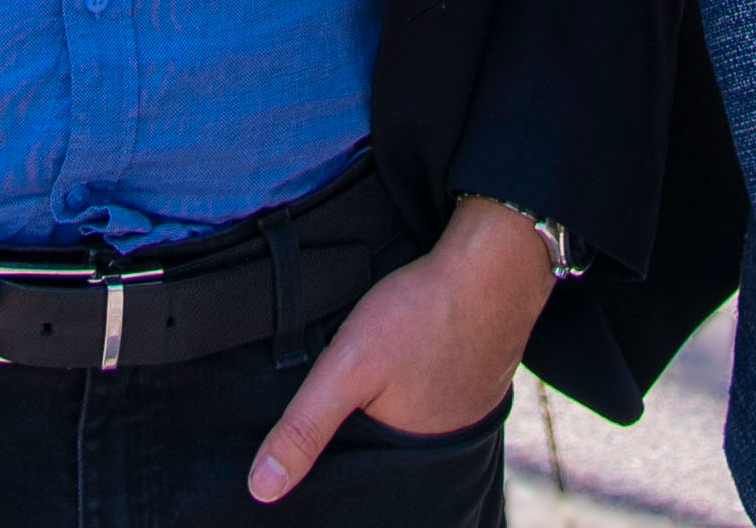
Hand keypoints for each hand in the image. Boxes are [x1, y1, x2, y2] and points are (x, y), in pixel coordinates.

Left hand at [248, 195, 551, 500]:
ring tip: (371, 378)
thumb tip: (260, 490)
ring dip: (385, 409)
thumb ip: (304, 427)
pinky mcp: (474, 386)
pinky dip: (412, 385)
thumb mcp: (348, 366)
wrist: (495, 264)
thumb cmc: (422, 312)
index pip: (356, 479)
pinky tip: (404, 363)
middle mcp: (443, 450)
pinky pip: (431, 397)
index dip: (330, 459)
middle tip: (342, 396)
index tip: (314, 434)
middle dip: (355, 432)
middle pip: (380, 450)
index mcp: (411, 462)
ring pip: (405, 423)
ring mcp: (463, 416)